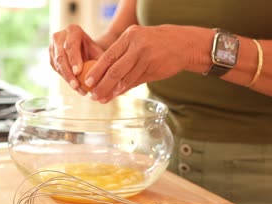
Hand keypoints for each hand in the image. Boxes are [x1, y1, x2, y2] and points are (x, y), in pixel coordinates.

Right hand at [49, 24, 103, 94]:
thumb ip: (100, 60)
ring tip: (80, 90)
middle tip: (76, 86)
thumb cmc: (94, 50)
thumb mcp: (98, 51)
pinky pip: (57, 70)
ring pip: (57, 65)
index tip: (78, 72)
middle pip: (61, 57)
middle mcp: (59, 36)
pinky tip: (76, 87)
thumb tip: (102, 75)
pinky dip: (66, 79)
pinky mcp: (51, 58)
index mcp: (73, 30)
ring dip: (68, 79)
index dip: (73, 59)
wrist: (84, 49)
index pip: (70, 46)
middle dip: (68, 73)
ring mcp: (53, 47)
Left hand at [85, 25, 207, 102]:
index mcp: (129, 36)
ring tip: (102, 99)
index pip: (108, 56)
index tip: (87, 82)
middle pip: (114, 69)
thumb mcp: (138, 43)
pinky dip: (124, 89)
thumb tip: (103, 76)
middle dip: (101, 85)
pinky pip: (135, 82)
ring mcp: (146, 57)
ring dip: (112, 91)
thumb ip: (122, 57)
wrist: (183, 44)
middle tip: (92, 95)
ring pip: (125, 78)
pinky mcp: (154, 69)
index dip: (96, 71)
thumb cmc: (156, 44)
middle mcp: (137, 46)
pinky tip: (116, 95)